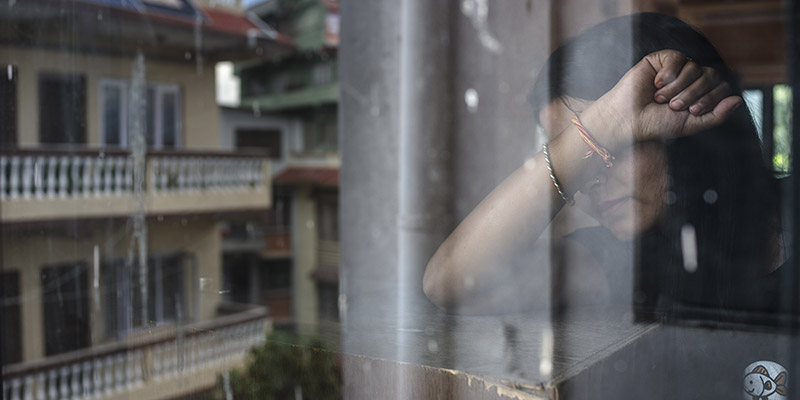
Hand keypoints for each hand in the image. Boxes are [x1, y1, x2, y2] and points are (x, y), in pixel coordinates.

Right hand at [591, 50, 742, 146]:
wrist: (629, 120)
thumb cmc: (657, 124)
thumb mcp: (690, 125)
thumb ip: (716, 116)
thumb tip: (739, 100)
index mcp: (701, 94)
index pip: (721, 86)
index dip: (711, 98)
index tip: (692, 111)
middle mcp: (691, 78)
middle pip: (710, 75)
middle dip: (693, 93)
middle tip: (674, 106)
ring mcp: (677, 68)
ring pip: (694, 67)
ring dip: (678, 87)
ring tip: (661, 98)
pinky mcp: (661, 59)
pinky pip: (677, 58)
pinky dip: (668, 74)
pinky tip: (656, 84)